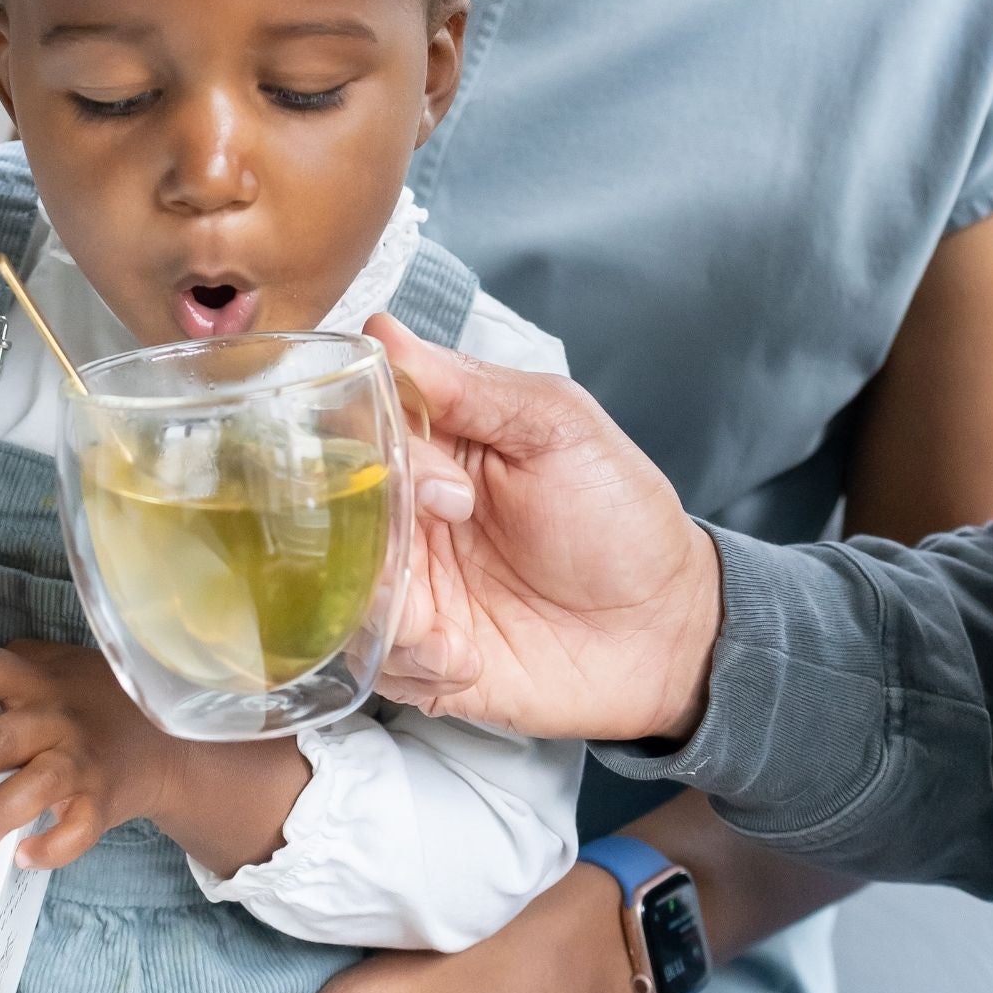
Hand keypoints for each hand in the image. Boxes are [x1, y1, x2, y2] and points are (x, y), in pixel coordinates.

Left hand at [0, 641, 182, 869]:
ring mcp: (83, 761)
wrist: (170, 744)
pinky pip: (78, 828)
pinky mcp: (103, 800)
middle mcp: (58, 718)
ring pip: (37, 785)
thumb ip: (19, 661)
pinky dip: (53, 845)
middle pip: (1, 738)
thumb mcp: (65, 666)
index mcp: (39, 682)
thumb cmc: (103, 702)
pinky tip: (25, 856)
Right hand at [367, 315, 722, 744]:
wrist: (666, 628)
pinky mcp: (418, 658)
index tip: (444, 483)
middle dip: (364, 538)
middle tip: (444, 544)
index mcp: (428, 447)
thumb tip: (382, 331)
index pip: (352, 429)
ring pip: (337, 590)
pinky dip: (413, 661)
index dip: (375, 451)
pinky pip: (373, 660)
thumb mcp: (557, 427)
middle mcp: (404, 515)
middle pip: (326, 513)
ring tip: (445, 625)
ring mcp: (408, 588)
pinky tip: (466, 657)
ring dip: (383, 609)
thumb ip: (469, 386)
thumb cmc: (619, 515)